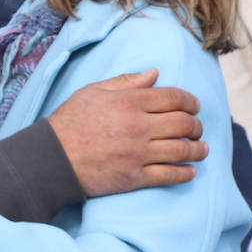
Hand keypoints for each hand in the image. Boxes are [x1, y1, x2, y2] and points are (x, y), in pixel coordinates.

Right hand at [48, 69, 206, 195]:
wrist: (51, 158)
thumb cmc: (70, 121)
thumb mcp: (93, 91)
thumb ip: (126, 81)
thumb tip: (154, 74)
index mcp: (129, 102)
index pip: (174, 97)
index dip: (190, 101)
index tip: (194, 106)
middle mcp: (138, 127)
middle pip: (183, 123)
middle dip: (196, 125)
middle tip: (196, 128)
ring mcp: (138, 154)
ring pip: (182, 150)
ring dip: (197, 149)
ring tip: (200, 149)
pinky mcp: (135, 177)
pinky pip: (169, 175)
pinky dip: (185, 173)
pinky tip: (190, 170)